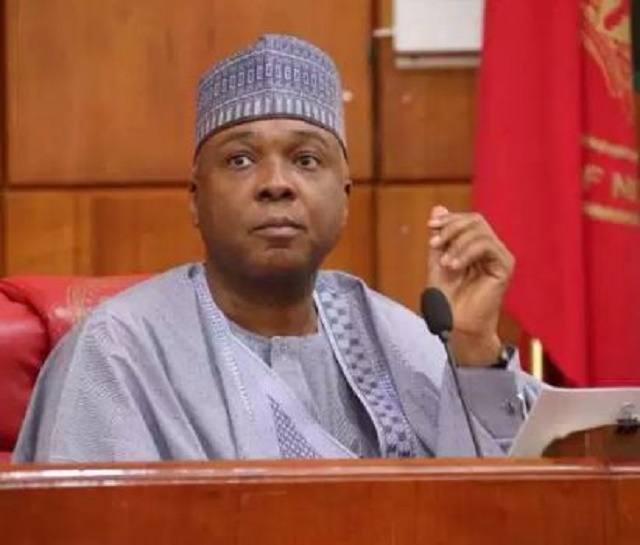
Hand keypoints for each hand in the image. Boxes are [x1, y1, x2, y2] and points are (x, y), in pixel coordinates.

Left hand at [427, 206, 514, 365]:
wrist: (455, 323)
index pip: (468, 220)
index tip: (430, 227)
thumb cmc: (447, 297)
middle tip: (434, 243)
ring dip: (456, 243)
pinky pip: (487, 245)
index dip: (449, 219)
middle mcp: (491, 248)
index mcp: (476, 246)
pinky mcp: (505, 266)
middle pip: (475, 221)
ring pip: (480, 232)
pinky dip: (466, 252)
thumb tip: (439, 207)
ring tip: (445, 263)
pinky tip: (454, 266)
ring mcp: (500, 256)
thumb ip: (439, 237)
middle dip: (451, 228)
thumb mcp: (436, 261)